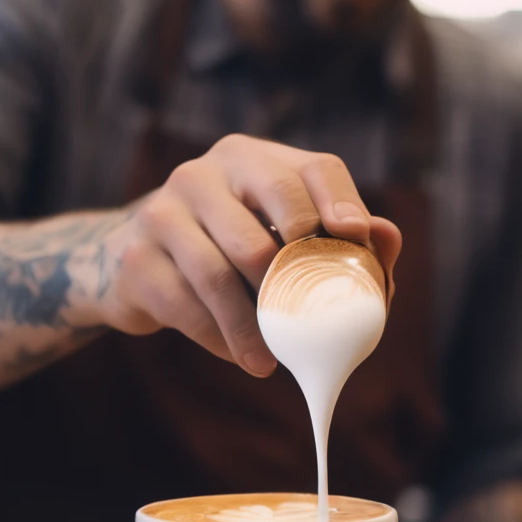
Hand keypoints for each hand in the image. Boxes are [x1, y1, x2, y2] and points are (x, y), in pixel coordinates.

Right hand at [94, 135, 401, 374]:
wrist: (135, 263)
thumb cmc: (228, 249)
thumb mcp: (278, 233)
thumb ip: (338, 237)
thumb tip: (387, 239)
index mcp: (252, 159)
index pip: (310, 168)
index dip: (340, 200)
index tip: (357, 237)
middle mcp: (204, 174)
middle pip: (263, 222)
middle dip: (292, 273)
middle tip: (311, 316)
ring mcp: (162, 212)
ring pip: (220, 272)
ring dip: (252, 327)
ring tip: (272, 361)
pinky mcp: (137, 258)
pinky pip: (186, 306)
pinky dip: (220, 339)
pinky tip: (242, 356)